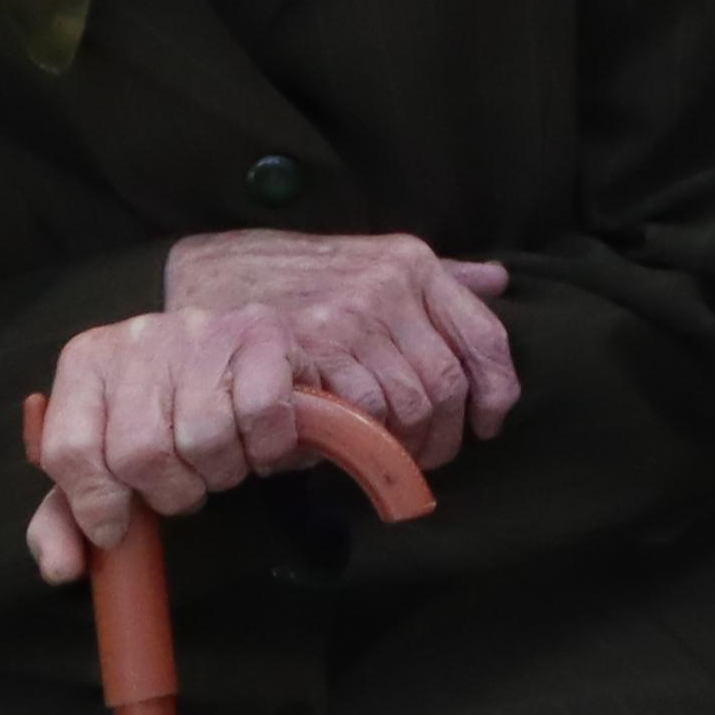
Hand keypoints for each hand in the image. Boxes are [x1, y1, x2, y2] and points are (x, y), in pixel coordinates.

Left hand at [22, 301, 322, 580]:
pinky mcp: (261, 331)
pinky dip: (265, 447)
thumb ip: (68, 515)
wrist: (243, 348)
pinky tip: (258, 440)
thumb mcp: (107, 459)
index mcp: (87, 363)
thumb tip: (61, 568)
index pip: (69, 449)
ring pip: (203, 436)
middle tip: (186, 483)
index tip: (117, 528)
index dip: (95, 503)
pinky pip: (259, 414)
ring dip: (221, 470)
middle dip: (170, 490)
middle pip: (139, 452)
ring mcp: (200, 330)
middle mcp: (138, 338)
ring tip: (223, 456)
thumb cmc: (171, 411)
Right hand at [158, 228, 520, 465]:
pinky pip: (360, 413)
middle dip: (444, 433)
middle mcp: (389, 289)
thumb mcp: (375, 258)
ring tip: (394, 456)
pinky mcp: (311, 352)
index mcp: (414, 265)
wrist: (218, 267)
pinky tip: (355, 446)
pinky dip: (364, 441)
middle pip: (446, 384)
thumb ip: (438, 275)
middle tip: (429, 454)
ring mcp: (349, 320)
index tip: (488, 422)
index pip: (483, 336)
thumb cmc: (303, 271)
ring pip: (408, 406)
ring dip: (407, 446)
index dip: (496, 389)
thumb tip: (496, 281)